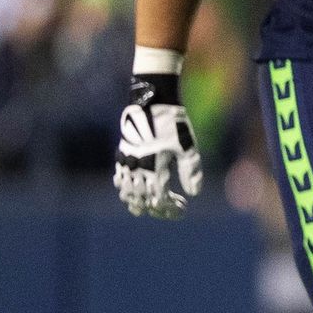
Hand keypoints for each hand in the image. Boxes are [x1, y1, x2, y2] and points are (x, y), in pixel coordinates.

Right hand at [113, 72, 202, 217]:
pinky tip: (131, 191)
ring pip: (126, 190)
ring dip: (137, 202)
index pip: (159, 198)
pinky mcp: (122, 153)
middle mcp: (137, 167)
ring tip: (148, 208)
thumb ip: (191, 171)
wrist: (153, 101)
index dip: (170, 208)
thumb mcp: (187, 147)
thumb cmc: (174, 124)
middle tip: (169, 210)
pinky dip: (124, 188)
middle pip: (142, 199)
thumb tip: (194, 193)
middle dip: (156, 208)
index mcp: (154, 167)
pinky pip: (119, 176)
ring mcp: (127, 161)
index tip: (182, 208)